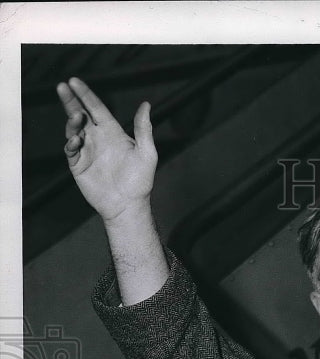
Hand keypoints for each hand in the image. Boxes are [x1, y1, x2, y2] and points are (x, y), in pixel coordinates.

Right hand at [58, 77, 157, 222]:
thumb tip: (146, 105)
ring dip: (72, 120)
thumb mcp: (147, 153)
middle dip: (70, 100)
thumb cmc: (140, 181)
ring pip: (73, 129)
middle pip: (80, 113)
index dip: (85, 94)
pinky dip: (71, 142)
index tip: (74, 81)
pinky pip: (71, 149)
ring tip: (77, 117)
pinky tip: (77, 140)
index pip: (96, 107)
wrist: (128, 206)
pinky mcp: (78, 165)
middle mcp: (98, 138)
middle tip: (62, 87)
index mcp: (112, 131)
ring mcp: (87, 150)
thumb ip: (144, 129)